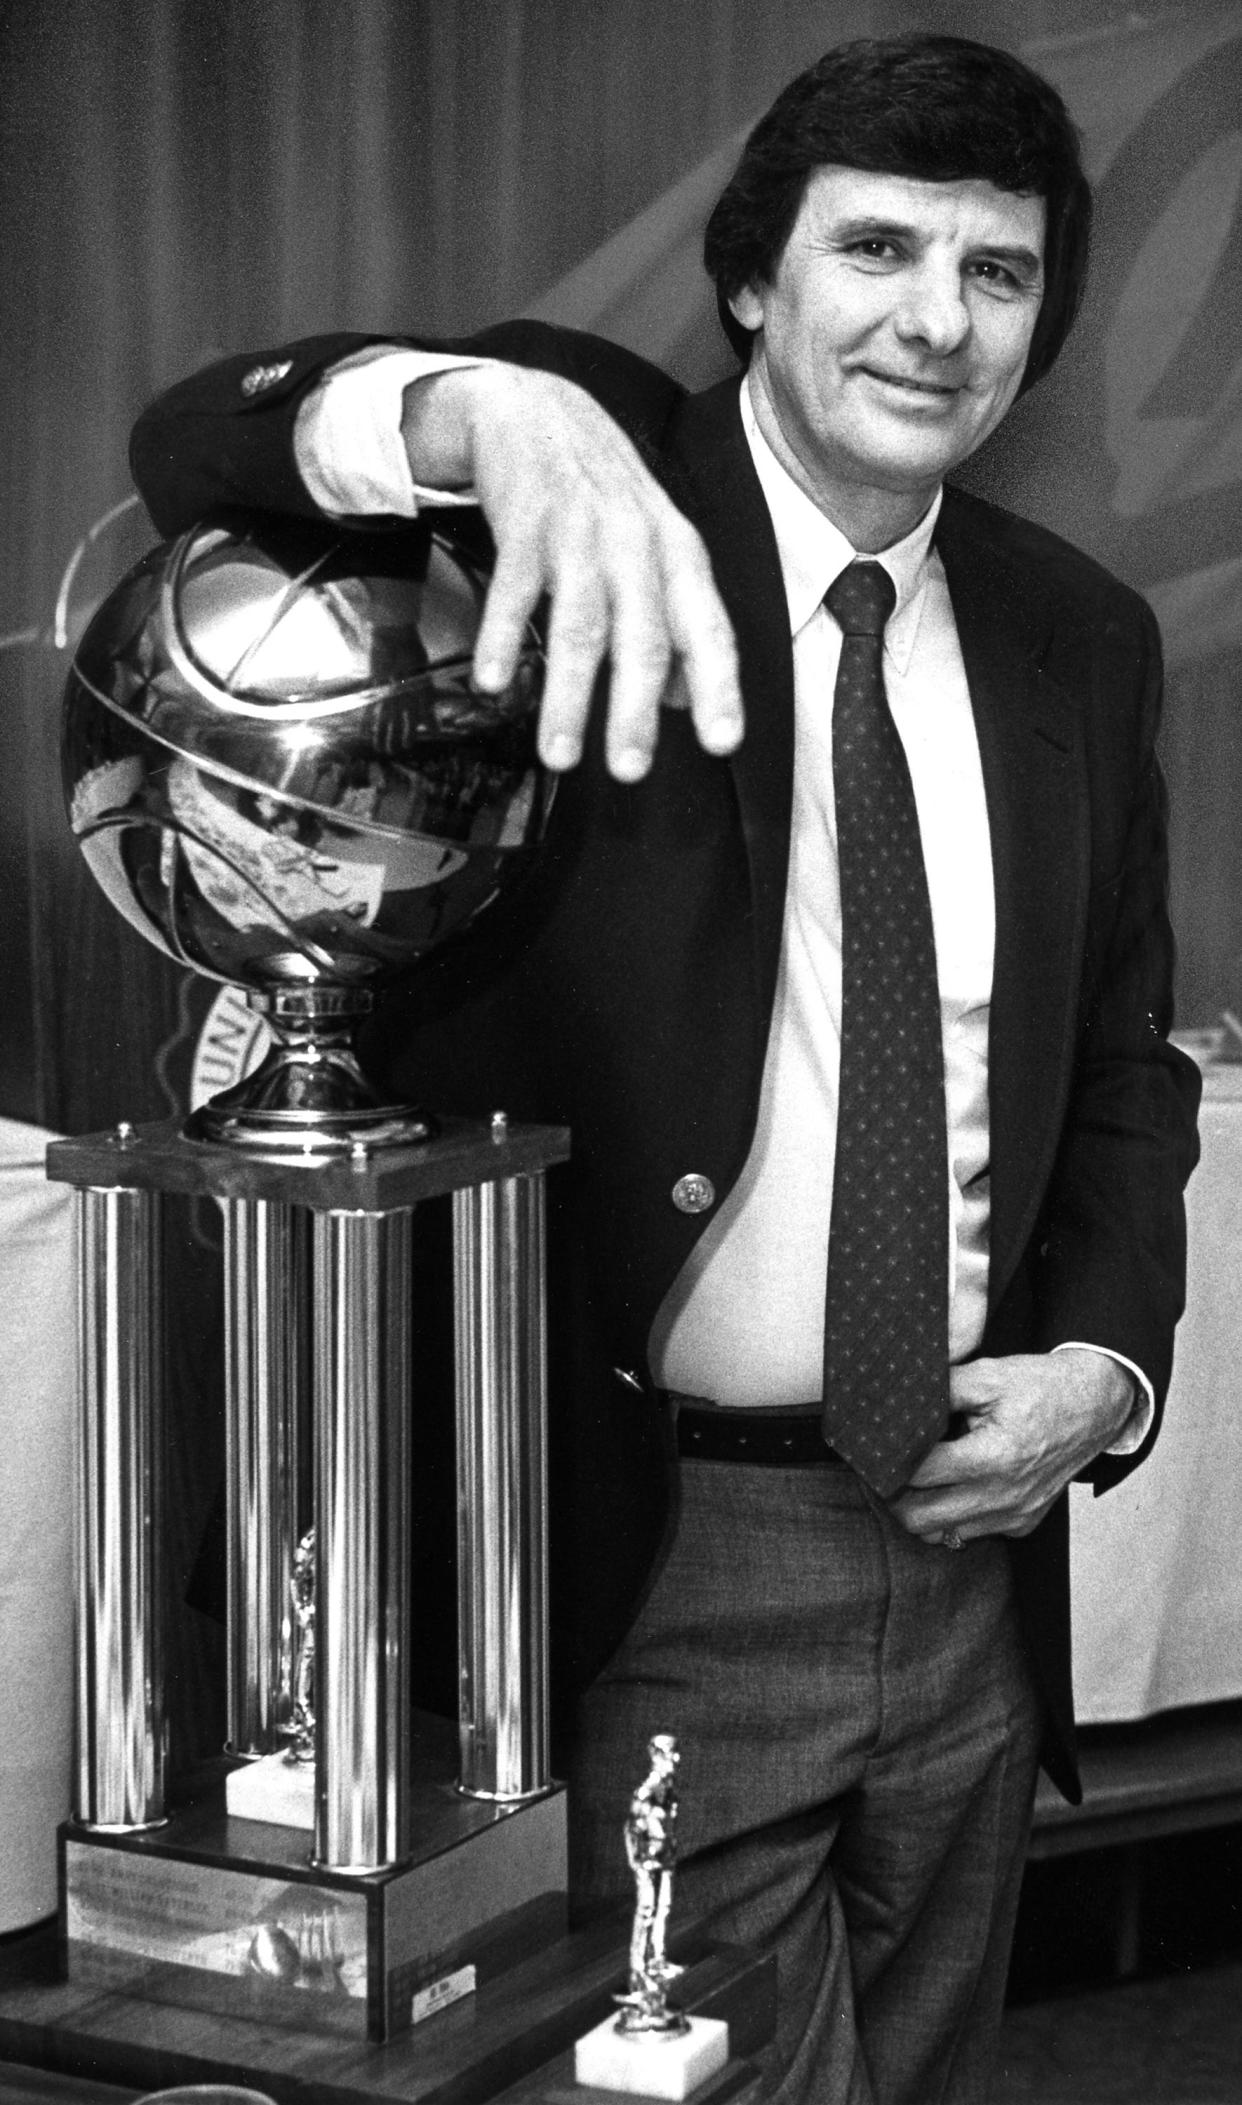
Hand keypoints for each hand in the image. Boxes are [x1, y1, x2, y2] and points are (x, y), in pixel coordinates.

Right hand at [401, 364, 742, 781]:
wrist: (538, 409)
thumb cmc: (603, 500)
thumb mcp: (655, 553)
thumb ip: (673, 625)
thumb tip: (686, 701)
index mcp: (679, 557)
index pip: (709, 630)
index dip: (720, 687)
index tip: (723, 743)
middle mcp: (638, 545)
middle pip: (642, 637)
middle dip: (634, 709)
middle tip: (628, 771)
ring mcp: (582, 531)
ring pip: (580, 624)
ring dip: (568, 694)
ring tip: (557, 756)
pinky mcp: (525, 520)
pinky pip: (515, 586)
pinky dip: (503, 634)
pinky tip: (493, 682)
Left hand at [889, 1349, 1136, 1546]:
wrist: (1095, 1406)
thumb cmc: (1040, 1387)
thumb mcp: (987, 1375)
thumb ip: (940, 1389)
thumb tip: (897, 1402)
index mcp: (992, 1457)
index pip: (918, 1475)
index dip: (890, 1461)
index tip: (877, 1449)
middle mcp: (1003, 1495)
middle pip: (919, 1519)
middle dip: (895, 1496)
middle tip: (889, 1469)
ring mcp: (1015, 1515)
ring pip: (943, 1534)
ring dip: (923, 1511)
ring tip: (920, 1478)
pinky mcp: (1023, 1523)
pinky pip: (972, 1534)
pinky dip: (954, 1517)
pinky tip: (954, 1487)